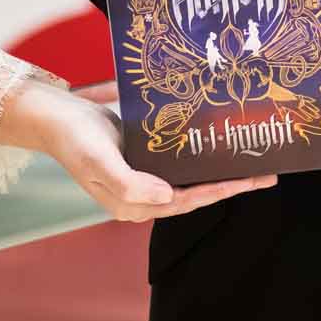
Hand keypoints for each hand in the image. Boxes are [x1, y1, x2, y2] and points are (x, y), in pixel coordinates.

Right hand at [27, 82, 276, 222]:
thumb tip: (167, 197)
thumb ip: (129, 183)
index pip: (186, 202)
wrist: (55, 116)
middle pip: (194, 194)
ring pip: (189, 179)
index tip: (252, 181)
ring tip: (250, 160)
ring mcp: (142, 178)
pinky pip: (178, 163)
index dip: (220, 192)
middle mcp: (141, 197)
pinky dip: (200, 157)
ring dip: (218, 171)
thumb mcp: (98, 160)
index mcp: (131, 205)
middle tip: (265, 172)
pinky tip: (217, 145)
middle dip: (230, 184)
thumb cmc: (75, 138)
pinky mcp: (142, 159)